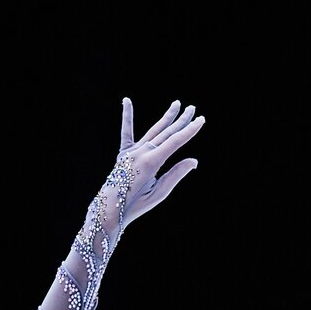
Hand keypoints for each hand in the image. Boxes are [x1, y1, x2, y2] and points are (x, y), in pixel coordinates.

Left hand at [116, 97, 204, 226]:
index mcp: (151, 162)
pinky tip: (127, 100)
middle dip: (181, 120)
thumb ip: (176, 174)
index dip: (190, 130)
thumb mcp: (159, 193)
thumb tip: (194, 161)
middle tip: (193, 108)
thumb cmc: (135, 204)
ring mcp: (131, 151)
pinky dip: (127, 116)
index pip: (175, 142)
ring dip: (166, 117)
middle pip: (166, 133)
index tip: (201, 120)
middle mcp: (141, 152)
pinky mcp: (123, 153)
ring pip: (153, 130)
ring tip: (176, 104)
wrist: (109, 209)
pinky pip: (126, 132)